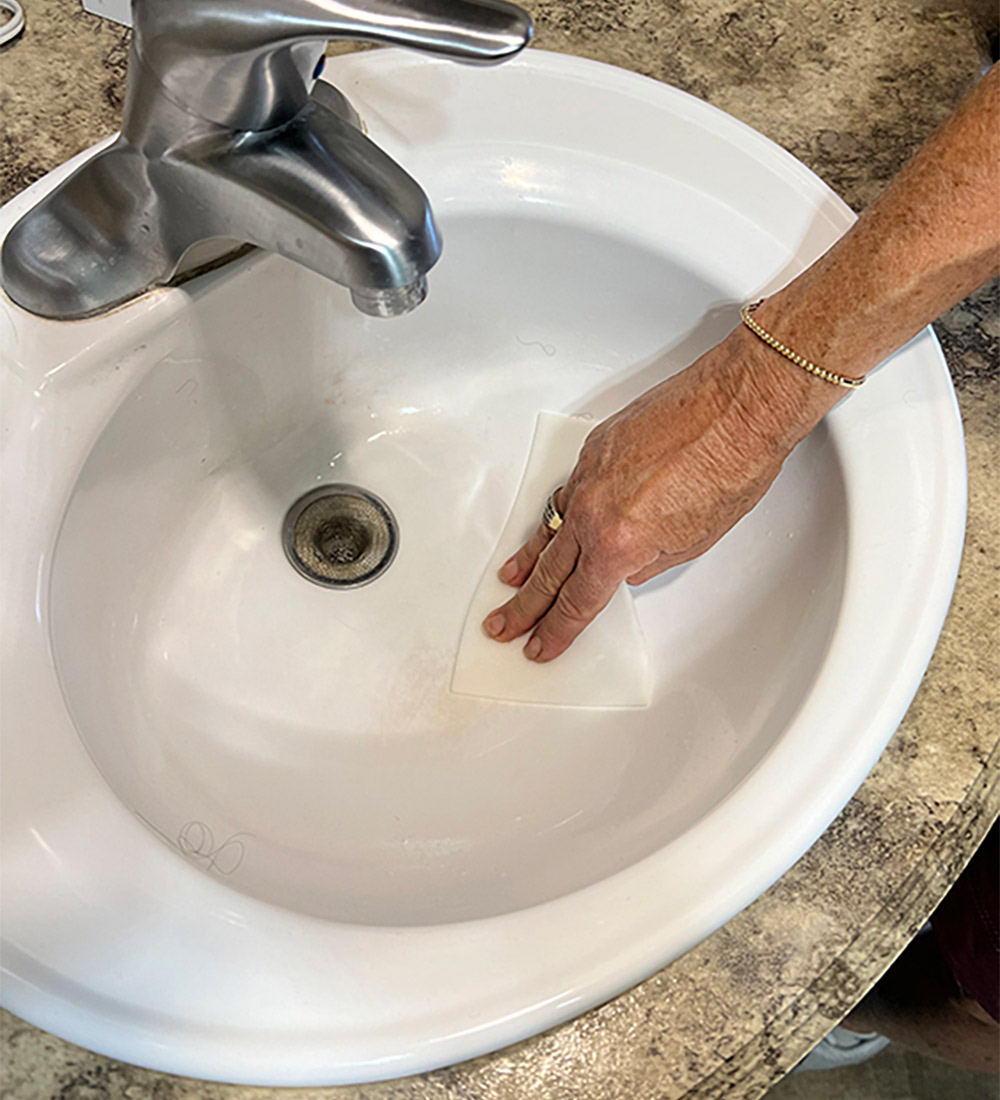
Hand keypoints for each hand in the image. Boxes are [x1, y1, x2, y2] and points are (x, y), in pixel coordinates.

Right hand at [482, 324, 838, 661]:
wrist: (738, 403)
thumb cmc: (733, 464)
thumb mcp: (696, 540)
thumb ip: (649, 561)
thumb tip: (627, 567)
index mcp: (620, 543)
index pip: (579, 601)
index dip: (558, 630)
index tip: (540, 645)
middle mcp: (594, 510)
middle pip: (549, 572)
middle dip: (524, 606)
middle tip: (501, 625)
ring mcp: (589, 476)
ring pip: (550, 529)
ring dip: (527, 560)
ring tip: (510, 579)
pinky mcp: (594, 449)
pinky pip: (565, 492)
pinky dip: (555, 515)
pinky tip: (550, 525)